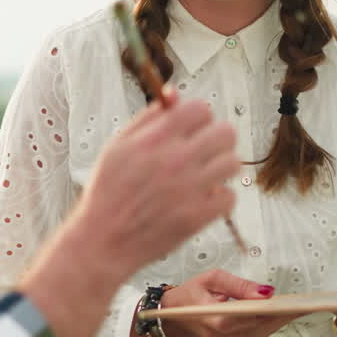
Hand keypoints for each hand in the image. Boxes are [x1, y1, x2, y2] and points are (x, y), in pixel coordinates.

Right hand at [76, 88, 239, 274]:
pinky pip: (229, 196)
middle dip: (216, 139)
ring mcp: (189, 189)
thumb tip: (175, 94)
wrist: (103, 241)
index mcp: (155, 139)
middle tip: (204, 152)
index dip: (199, 117)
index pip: (201, 109)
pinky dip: (219, 198)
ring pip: (233, 163)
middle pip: (226, 132)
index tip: (192, 129)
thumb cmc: (108, 192)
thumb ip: (148, 118)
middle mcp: (175, 160)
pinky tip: (202, 199)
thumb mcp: (117, 146)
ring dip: (221, 167)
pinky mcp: (198, 217)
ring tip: (204, 176)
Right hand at [142, 270, 297, 336]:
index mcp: (216, 319)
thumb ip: (240, 285)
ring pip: (261, 334)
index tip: (294, 302)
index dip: (276, 309)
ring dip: (278, 321)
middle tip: (303, 303)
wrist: (174, 316)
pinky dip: (267, 326)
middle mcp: (222, 336)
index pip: (253, 315)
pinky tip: (278, 316)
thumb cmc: (191, 293)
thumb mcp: (213, 278)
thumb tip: (267, 292)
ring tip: (294, 307)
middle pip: (261, 326)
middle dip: (282, 314)